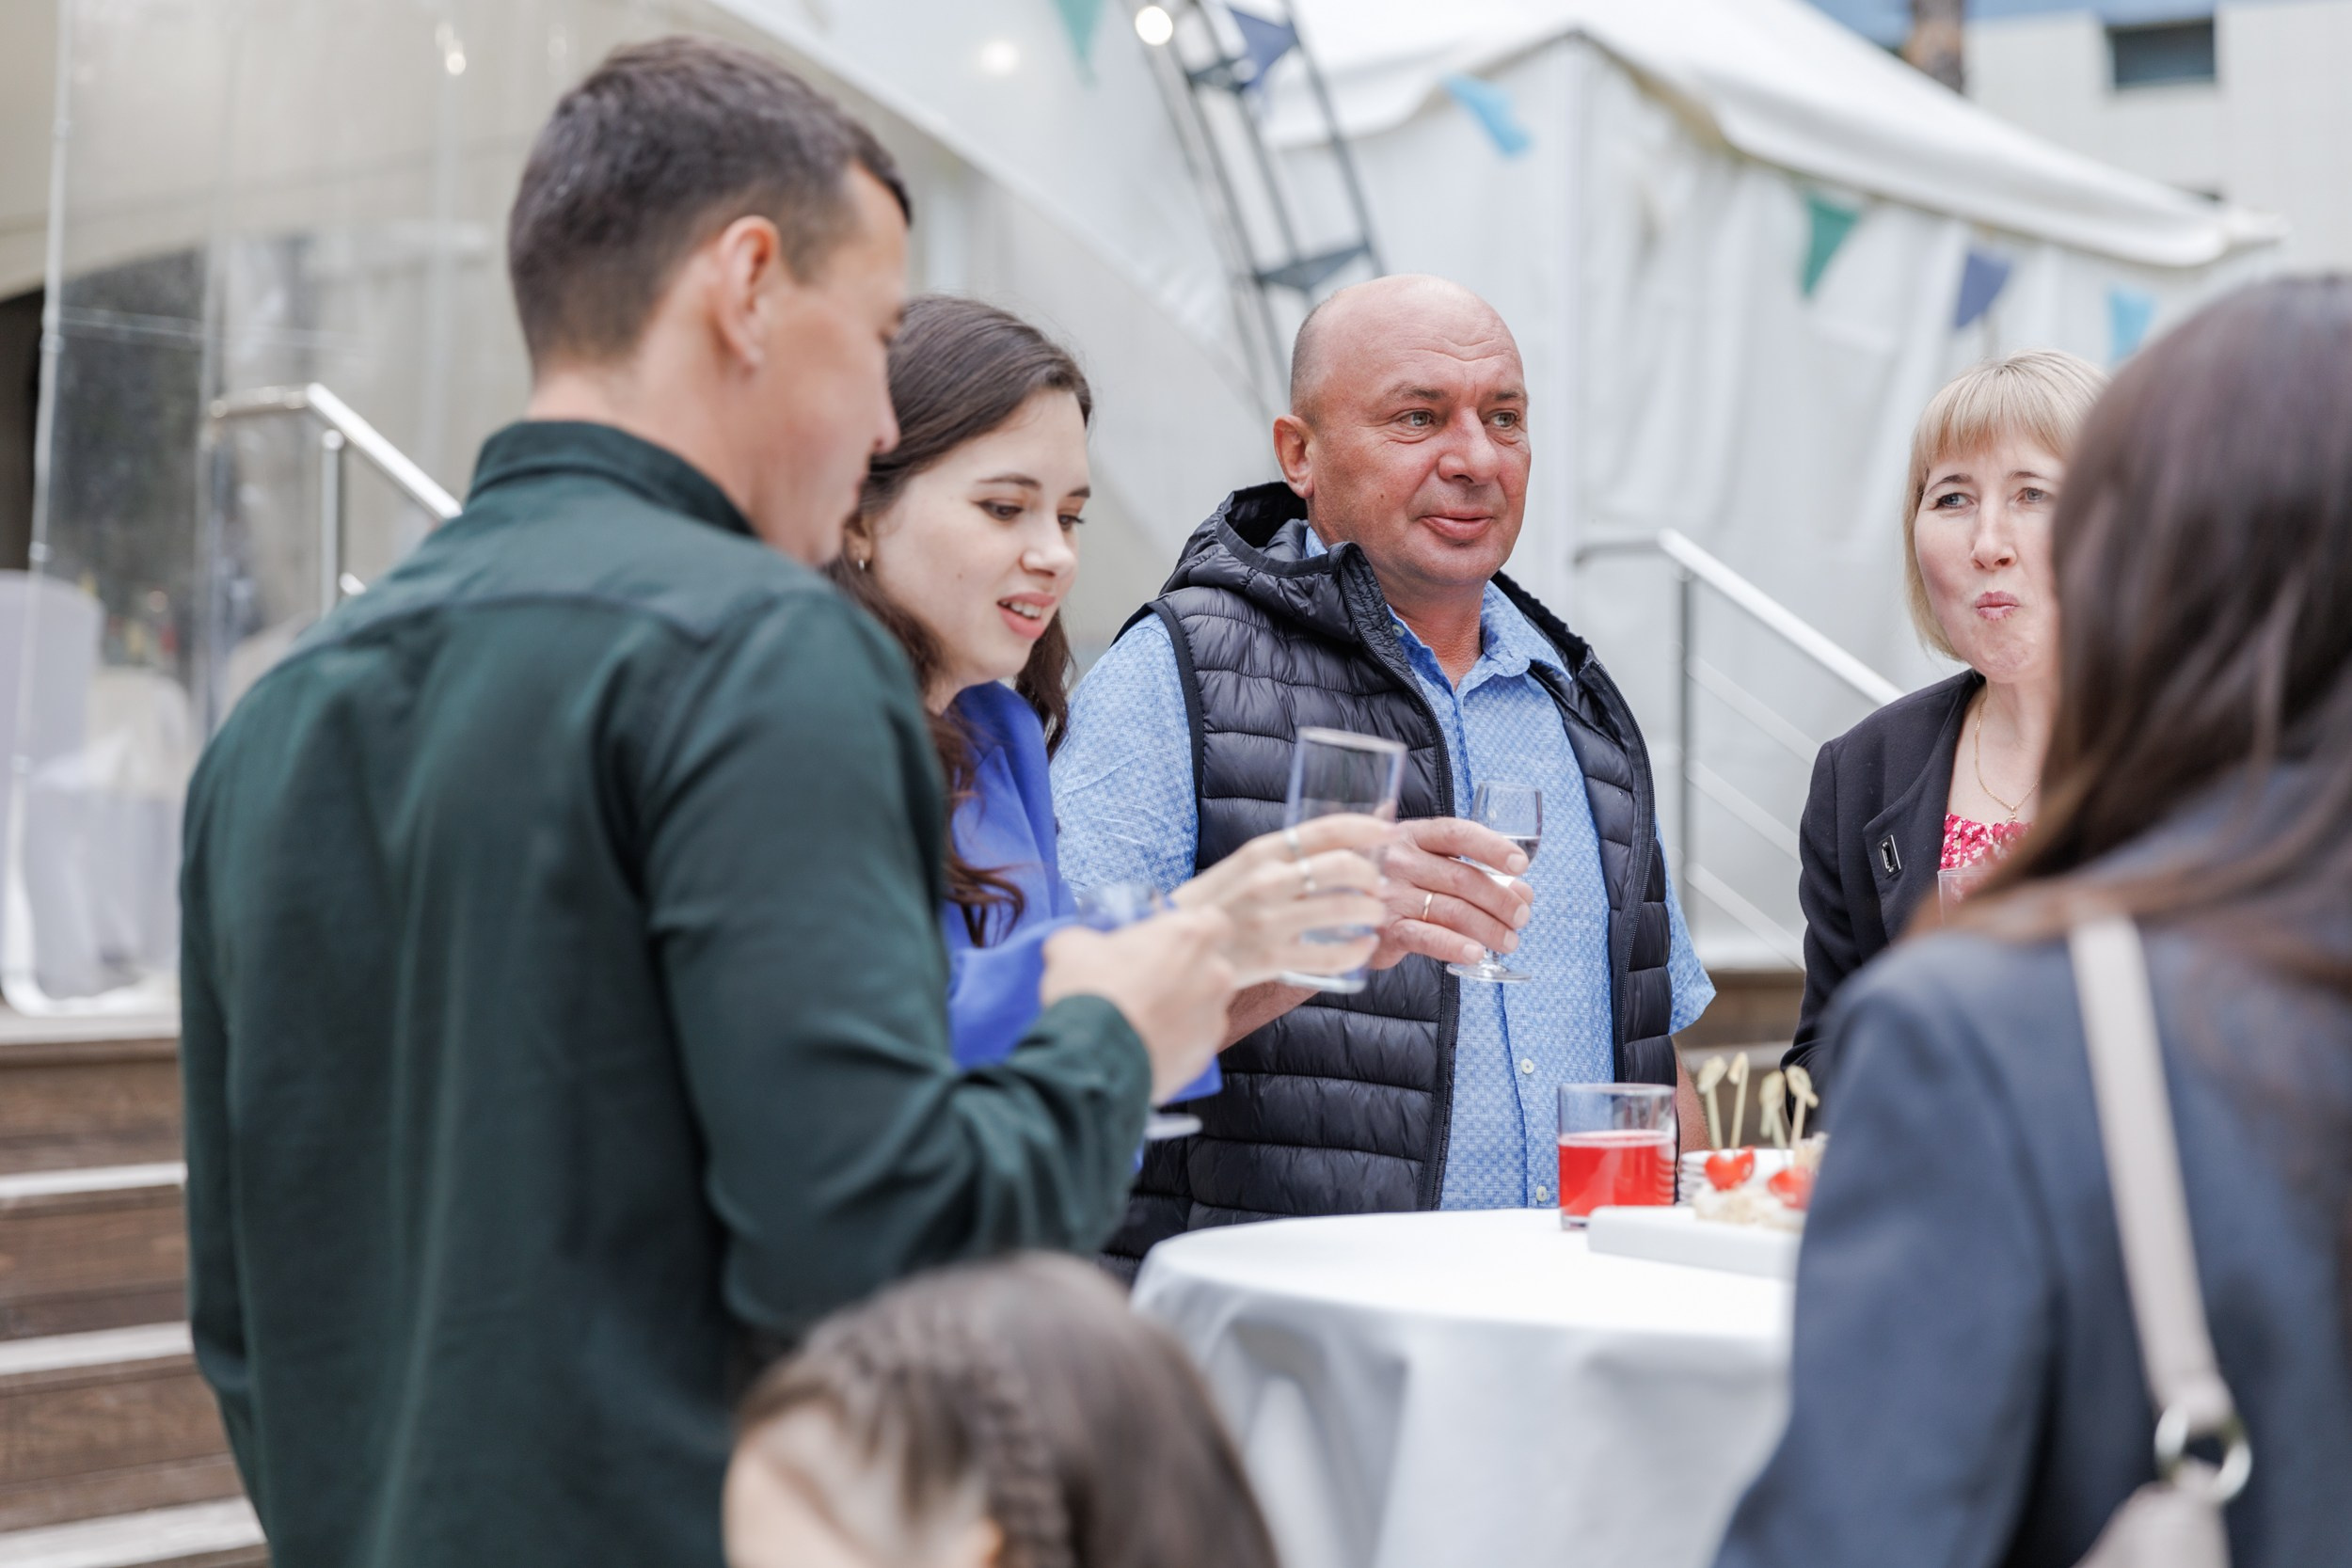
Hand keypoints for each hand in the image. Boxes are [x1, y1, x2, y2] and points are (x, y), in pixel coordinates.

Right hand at [1040, 910, 1237, 1101]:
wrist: (1089, 1062)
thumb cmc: (1089, 995)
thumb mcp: (1071, 947)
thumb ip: (1088, 938)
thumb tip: (1080, 944)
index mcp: (1189, 937)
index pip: (1212, 920)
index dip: (1189, 932)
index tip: (1166, 942)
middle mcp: (1213, 975)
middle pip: (1208, 966)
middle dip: (1183, 972)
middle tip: (1145, 981)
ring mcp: (1212, 1018)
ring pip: (1202, 1006)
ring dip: (1180, 1009)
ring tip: (1141, 1019)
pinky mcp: (1203, 1055)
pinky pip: (1192, 1041)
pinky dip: (1174, 1042)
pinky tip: (1144, 1045)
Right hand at [1172, 815, 1391, 985]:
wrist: (1177, 948)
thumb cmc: (1213, 905)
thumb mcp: (1242, 868)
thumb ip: (1285, 856)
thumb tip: (1338, 841)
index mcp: (1259, 852)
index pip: (1325, 830)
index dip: (1366, 828)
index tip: (1390, 832)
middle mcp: (1267, 882)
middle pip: (1342, 867)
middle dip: (1373, 875)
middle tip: (1379, 885)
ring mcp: (1270, 922)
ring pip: (1344, 909)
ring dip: (1372, 911)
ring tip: (1375, 915)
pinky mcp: (1273, 959)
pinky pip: (1332, 955)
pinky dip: (1357, 951)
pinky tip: (1362, 947)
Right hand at [1368, 817, 1533, 971]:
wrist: (1337, 908)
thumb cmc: (1394, 883)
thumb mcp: (1423, 862)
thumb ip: (1471, 869)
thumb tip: (1524, 890)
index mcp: (1412, 835)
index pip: (1458, 834)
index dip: (1492, 847)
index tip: (1521, 864)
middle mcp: (1399, 860)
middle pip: (1463, 878)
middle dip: (1501, 900)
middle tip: (1521, 917)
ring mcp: (1389, 895)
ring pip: (1452, 910)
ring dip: (1489, 928)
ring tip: (1508, 940)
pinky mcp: (1384, 929)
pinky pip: (1426, 937)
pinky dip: (1454, 946)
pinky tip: (1475, 953)